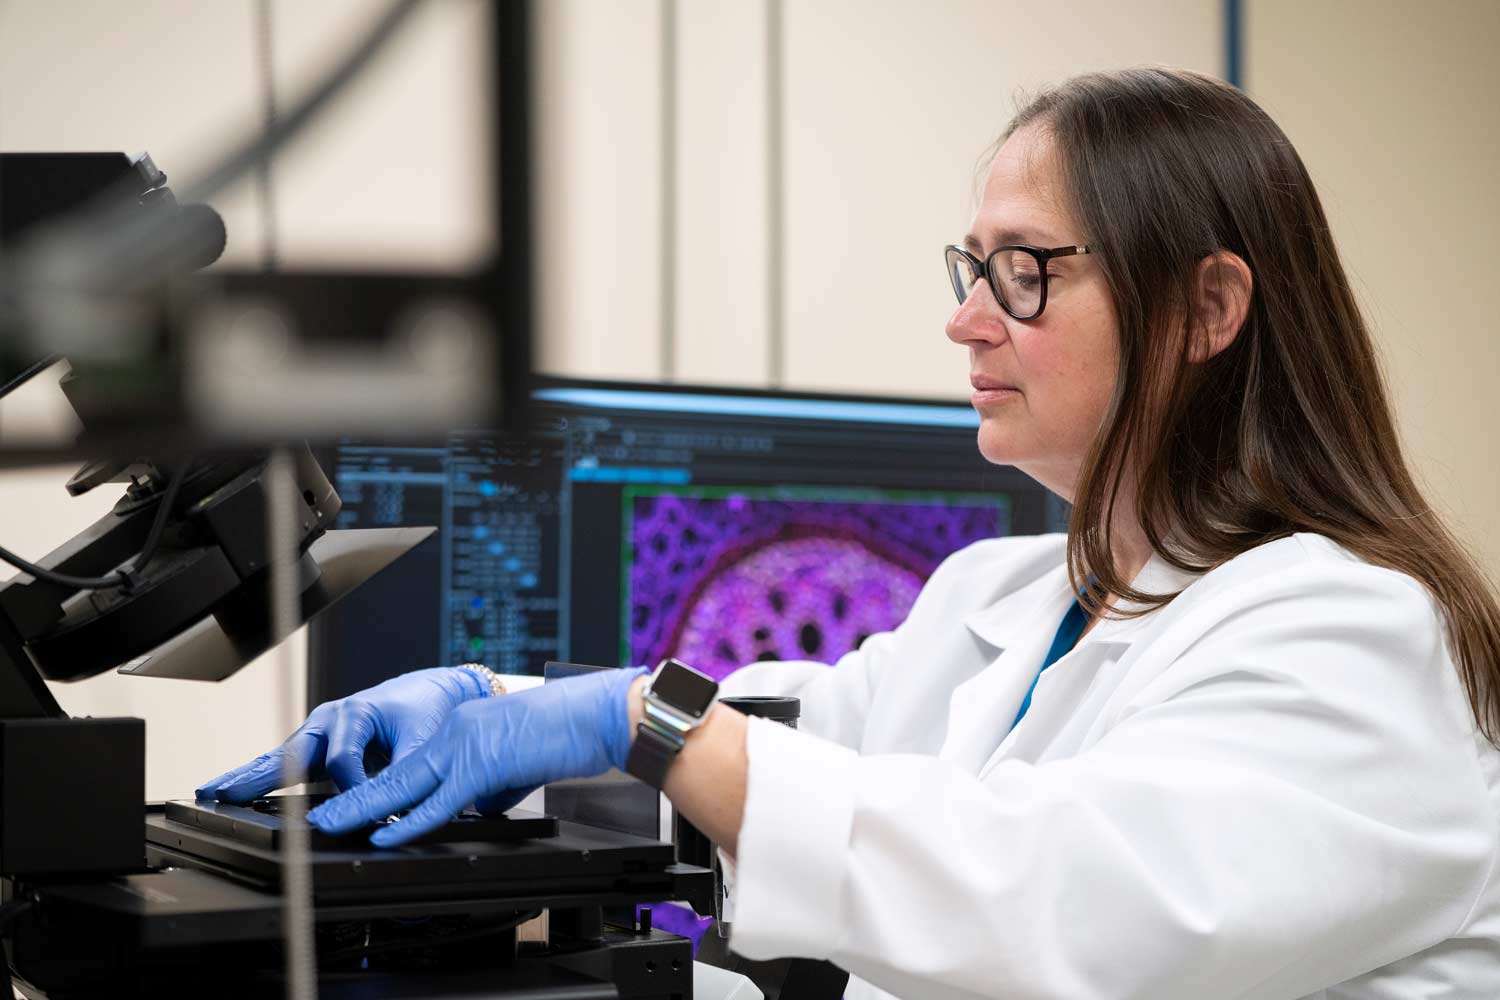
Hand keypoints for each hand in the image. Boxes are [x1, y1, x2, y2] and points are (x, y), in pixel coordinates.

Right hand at [196, 666, 489, 802]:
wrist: (427, 693)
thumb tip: (391, 807)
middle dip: (258, 776)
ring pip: (277, 758)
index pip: (342, 760)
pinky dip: (258, 776)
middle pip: (290, 753)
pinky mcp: (315, 747)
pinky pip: (283, 763)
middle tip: (227, 795)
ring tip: (211, 792)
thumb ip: (403, 772)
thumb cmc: (423, 711)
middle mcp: (329, 720)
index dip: (352, 788)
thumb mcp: (420, 740)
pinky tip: (228, 789)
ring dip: (246, 776)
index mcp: (354, 713)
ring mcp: (317, 733)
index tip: (366, 809)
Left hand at [306, 666, 647, 846]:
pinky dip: (405, 822)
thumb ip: (492, 785)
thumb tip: (482, 808)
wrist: (596, 713)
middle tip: (319, 816)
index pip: (410, 763)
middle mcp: (454, 732)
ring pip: (401, 785)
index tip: (352, 804)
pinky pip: (437, 802)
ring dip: (361, 809)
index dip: (377, 787)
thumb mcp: (519, 762)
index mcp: (462, 727)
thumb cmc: (569, 733)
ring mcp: (464, 747)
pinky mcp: (481, 765)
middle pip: (392, 772)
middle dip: (351, 798)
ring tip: (331, 825)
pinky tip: (383, 835)